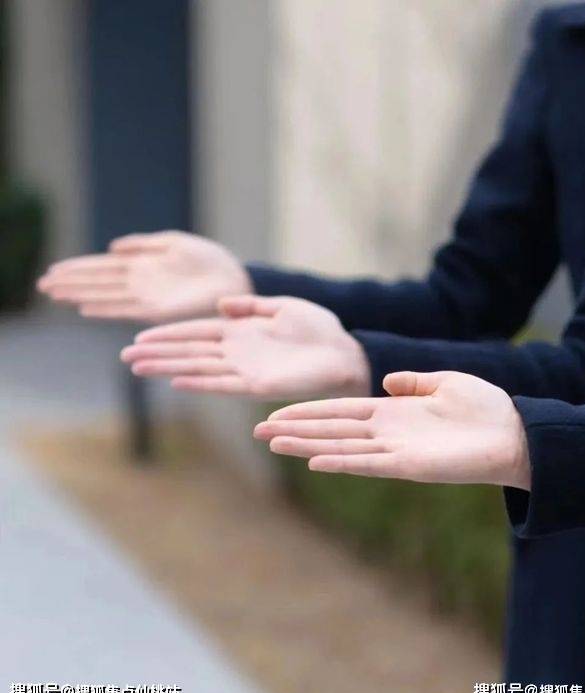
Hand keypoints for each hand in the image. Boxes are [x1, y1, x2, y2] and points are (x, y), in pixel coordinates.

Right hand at [37, 231, 251, 321]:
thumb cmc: (210, 260)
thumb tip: (112, 247)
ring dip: (79, 293)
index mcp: (144, 264)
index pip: (104, 266)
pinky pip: (126, 308)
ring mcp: (147, 296)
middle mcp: (141, 282)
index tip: (54, 269)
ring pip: (105, 294)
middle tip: (42, 283)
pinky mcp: (159, 309)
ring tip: (53, 293)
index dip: (80, 268)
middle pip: (99, 281)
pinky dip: (105, 308)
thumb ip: (143, 244)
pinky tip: (85, 308)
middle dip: (71, 282)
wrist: (235, 279)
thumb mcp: (174, 243)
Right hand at [121, 295, 370, 399]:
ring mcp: (245, 368)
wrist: (344, 352)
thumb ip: (251, 306)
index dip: (170, 333)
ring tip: (138, 366)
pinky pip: (223, 383)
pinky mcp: (258, 384)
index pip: (197, 331)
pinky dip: (200, 382)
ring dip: (168, 367)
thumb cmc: (319, 329)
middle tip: (126, 355)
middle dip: (158, 352)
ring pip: (198, 368)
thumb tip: (221, 304)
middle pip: (189, 351)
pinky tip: (176, 379)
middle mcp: (237, 351)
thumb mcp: (282, 307)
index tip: (141, 334)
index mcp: (241, 330)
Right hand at [254, 370, 530, 489]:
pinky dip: (341, 462)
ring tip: (274, 443)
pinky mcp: (408, 465)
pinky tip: (315, 460)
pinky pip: (367, 464)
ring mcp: (394, 450)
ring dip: (307, 445)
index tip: (279, 411)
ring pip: (340, 447)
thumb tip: (387, 382)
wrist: (516, 433)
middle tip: (259, 431)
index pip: (341, 411)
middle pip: (331, 430)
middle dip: (296, 429)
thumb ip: (414, 382)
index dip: (310, 411)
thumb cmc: (484, 408)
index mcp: (391, 412)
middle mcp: (386, 432)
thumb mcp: (444, 383)